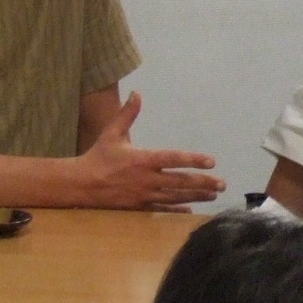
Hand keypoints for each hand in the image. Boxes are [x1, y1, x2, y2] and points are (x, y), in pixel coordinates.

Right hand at [72, 92, 223, 208]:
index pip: (174, 159)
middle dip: (203, 183)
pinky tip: (190, 209)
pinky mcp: (139, 206)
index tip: (211, 162)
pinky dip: (177, 209)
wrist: (81, 184)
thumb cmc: (98, 157)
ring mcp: (144, 194)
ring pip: (176, 197)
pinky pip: (162, 209)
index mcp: (143, 159)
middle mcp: (147, 178)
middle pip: (181, 181)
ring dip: (196, 196)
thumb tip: (136, 93)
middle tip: (221, 184)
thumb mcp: (112, 133)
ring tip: (212, 196)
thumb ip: (127, 114)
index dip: (194, 160)